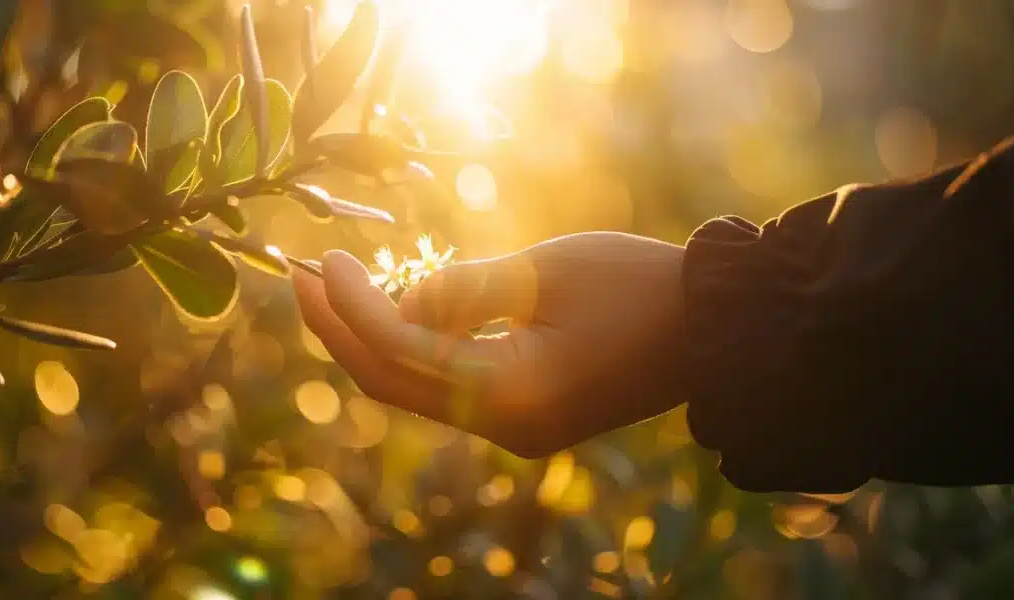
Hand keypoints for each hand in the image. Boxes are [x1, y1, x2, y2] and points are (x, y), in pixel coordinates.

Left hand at [293, 232, 688, 456]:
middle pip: (391, 382)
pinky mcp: (525, 418)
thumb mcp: (544, 269)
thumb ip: (461, 286)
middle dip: (338, 329)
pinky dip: (414, 348)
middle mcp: (504, 426)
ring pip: (414, 388)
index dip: (349, 304)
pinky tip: (396, 304)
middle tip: (299, 276)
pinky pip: (447, 387)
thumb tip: (398, 300)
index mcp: (510, 391)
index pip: (399, 349)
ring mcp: (514, 430)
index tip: (321, 259)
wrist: (714, 330)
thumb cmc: (638, 285)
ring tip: (334, 283)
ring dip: (371, 338)